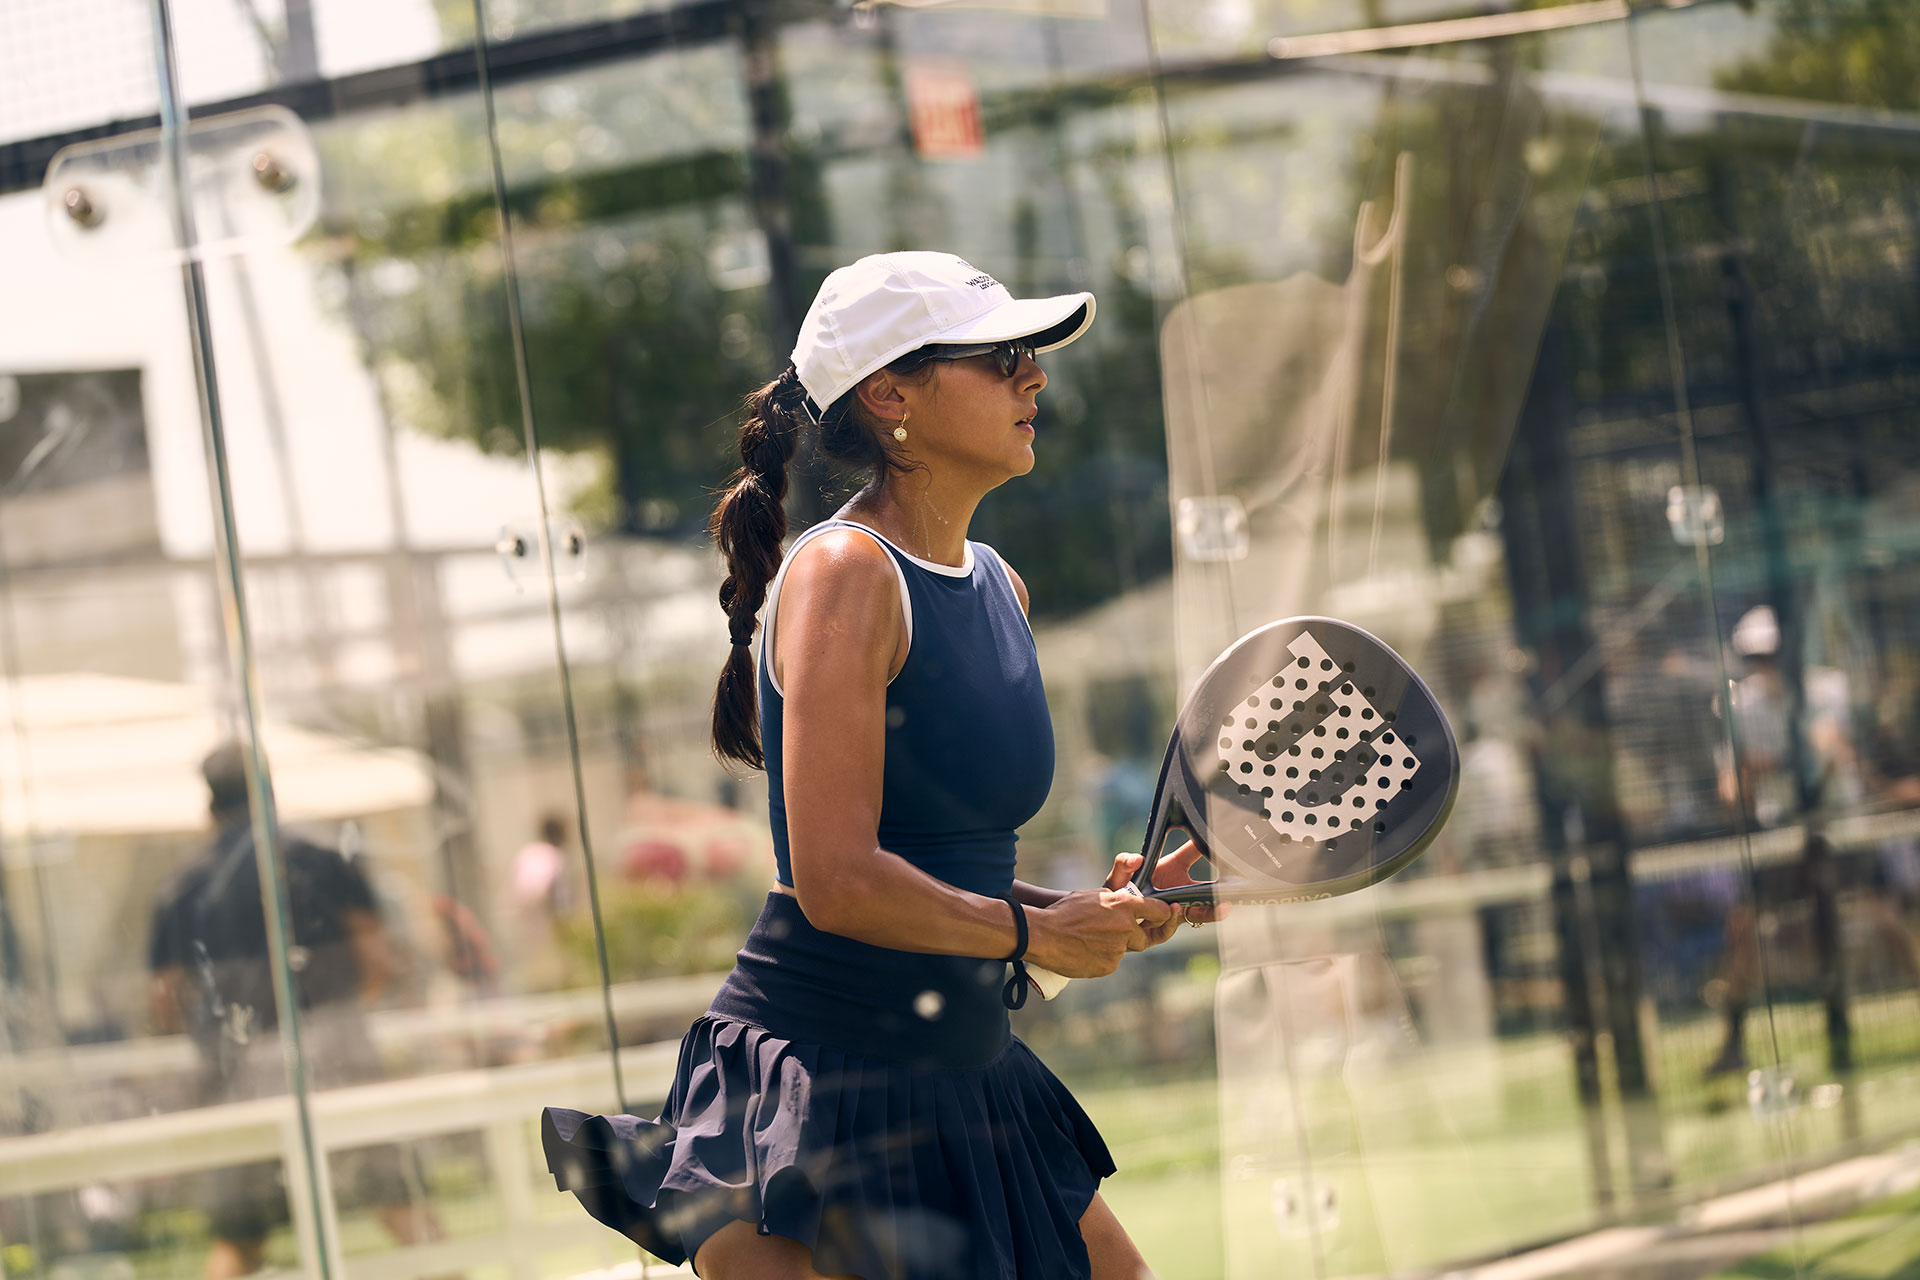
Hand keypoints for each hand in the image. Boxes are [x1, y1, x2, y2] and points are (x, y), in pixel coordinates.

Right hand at [1027, 888, 1175, 978]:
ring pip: (1124, 950)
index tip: (1167, 915)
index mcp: (1124, 906)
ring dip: (1113, 945)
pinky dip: (1101, 957)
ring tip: (1088, 939)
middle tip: (1116, 932)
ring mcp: (1118, 950)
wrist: (1043, 935)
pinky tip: (1083, 950)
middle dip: (1135, 935)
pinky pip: (1111, 962)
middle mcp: (1126, 928)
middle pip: (1145, 937)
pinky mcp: (1108, 967)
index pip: (1158, 911)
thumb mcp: (1093, 896)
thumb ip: (1115, 901)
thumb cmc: (1064, 912)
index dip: (1164, 914)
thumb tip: (1124, 906)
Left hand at [1105, 842, 1229, 949]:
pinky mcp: (1158, 931)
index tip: (1224, 844)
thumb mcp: (1119, 874)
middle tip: (1237, 888)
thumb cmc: (1118, 890)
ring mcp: (1170, 911)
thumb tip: (1137, 858)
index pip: (1194, 854)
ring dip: (1211, 910)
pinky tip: (1175, 912)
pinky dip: (1171, 922)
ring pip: (1197, 913)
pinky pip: (1169, 930)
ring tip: (1224, 908)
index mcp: (1171, 869)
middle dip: (1223, 890)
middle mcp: (1176, 891)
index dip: (1209, 848)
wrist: (1107, 917)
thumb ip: (1123, 863)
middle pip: (1206, 891)